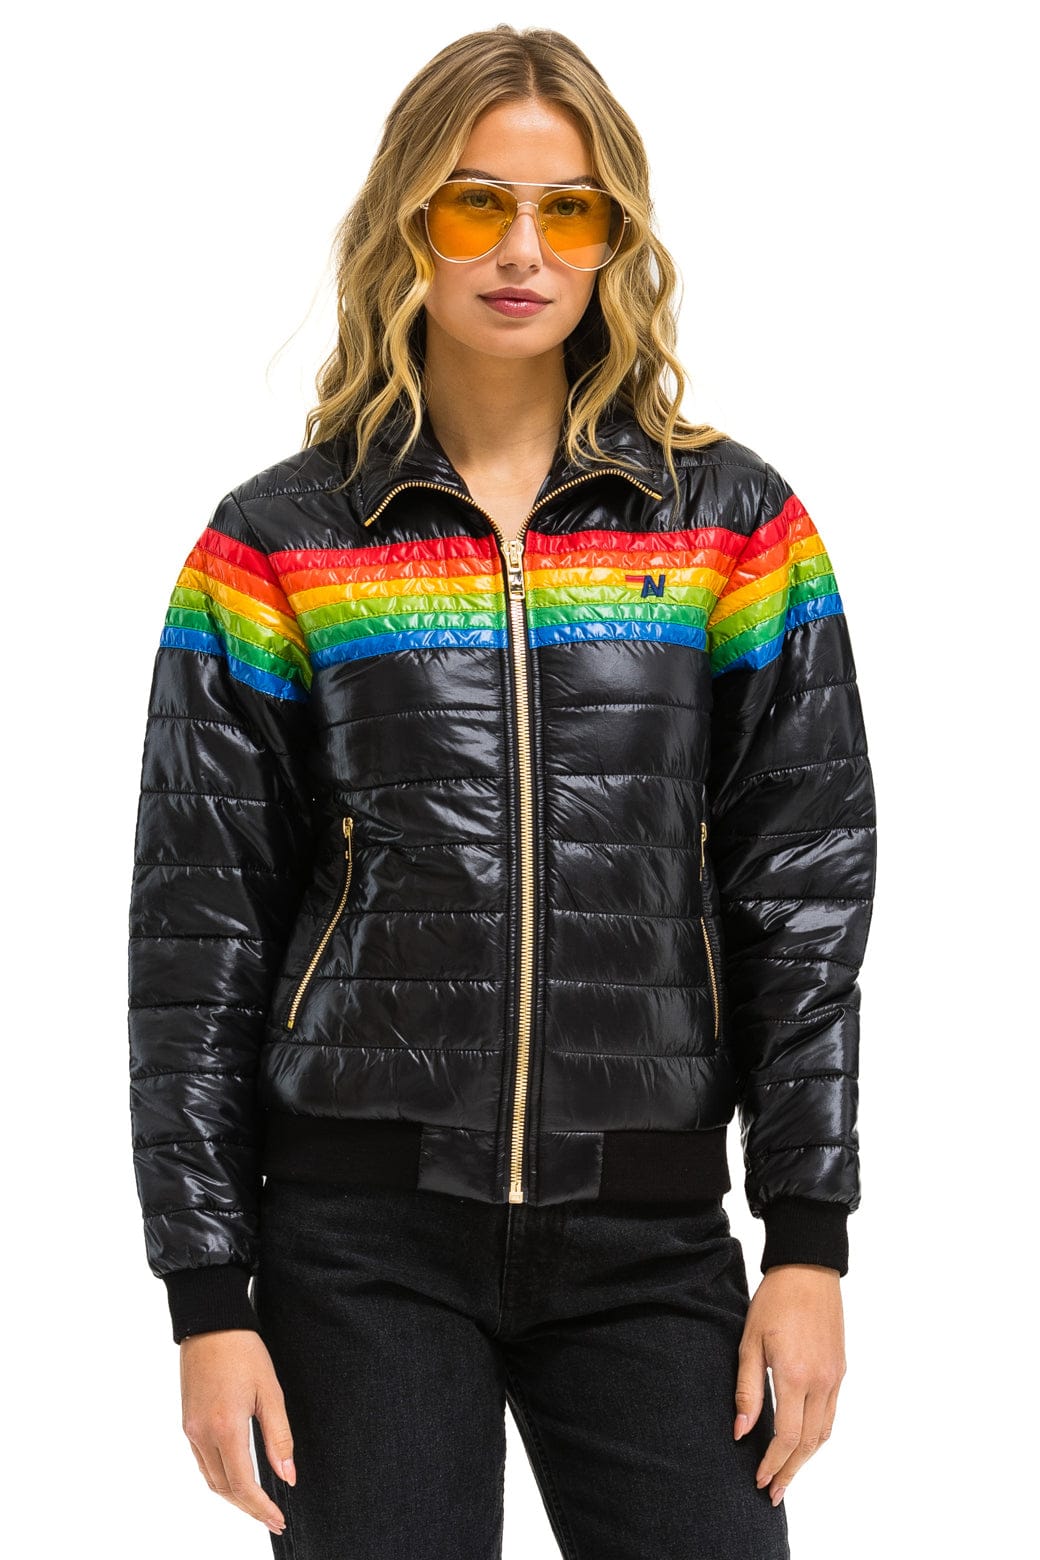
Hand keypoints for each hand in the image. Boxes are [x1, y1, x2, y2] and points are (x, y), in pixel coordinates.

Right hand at [180, 1329, 296, 1534]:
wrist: (211, 1323)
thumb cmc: (244, 1351)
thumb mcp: (270, 1392)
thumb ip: (279, 1438)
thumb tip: (288, 1477)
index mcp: (225, 1428)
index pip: (242, 1484)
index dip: (261, 1508)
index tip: (278, 1520)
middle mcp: (202, 1434)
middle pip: (224, 1488)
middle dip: (248, 1508)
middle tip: (272, 1518)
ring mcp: (191, 1430)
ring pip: (211, 1479)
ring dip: (233, 1496)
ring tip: (258, 1504)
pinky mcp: (187, 1422)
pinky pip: (202, 1462)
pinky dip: (220, 1478)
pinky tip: (237, 1477)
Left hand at [733, 1264, 845, 1505]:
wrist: (808, 1269)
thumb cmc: (774, 1301)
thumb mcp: (750, 1341)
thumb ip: (747, 1389)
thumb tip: (740, 1431)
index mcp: (796, 1376)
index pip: (787, 1437)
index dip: (773, 1463)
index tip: (759, 1481)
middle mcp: (821, 1382)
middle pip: (809, 1443)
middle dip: (790, 1471)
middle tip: (773, 1492)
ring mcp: (835, 1377)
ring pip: (824, 1433)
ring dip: (806, 1458)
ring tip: (787, 1474)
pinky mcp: (841, 1370)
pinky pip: (832, 1414)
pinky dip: (818, 1436)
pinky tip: (803, 1442)